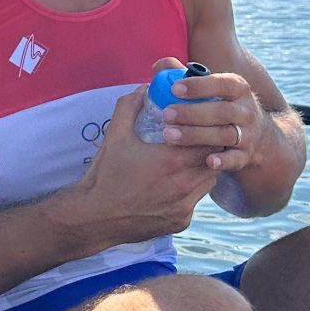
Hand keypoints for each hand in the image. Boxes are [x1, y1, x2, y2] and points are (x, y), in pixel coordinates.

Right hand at [76, 87, 219, 243]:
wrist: (94, 217)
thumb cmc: (105, 175)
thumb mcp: (115, 135)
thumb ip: (130, 106)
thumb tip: (144, 89)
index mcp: (173, 160)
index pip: (210, 141)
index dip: (206, 132)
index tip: (198, 126)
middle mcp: (185, 185)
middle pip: (214, 162)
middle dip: (207, 150)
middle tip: (194, 142)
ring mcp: (185, 206)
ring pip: (208, 182)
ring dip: (201, 170)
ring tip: (185, 162)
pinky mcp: (181, 221)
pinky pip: (195, 201)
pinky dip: (190, 191)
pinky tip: (173, 185)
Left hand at [150, 58, 263, 171]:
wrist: (256, 134)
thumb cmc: (221, 104)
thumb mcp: (211, 87)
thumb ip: (184, 75)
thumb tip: (159, 66)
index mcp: (238, 88)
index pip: (221, 84)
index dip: (198, 86)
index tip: (174, 89)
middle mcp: (246, 110)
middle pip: (221, 112)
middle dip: (192, 113)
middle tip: (166, 115)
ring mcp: (248, 134)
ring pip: (224, 135)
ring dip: (197, 136)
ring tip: (169, 136)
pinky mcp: (245, 155)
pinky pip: (235, 159)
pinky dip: (223, 161)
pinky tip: (208, 161)